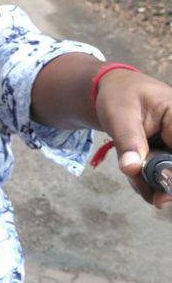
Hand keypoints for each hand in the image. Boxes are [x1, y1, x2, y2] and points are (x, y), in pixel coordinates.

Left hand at [94, 68, 171, 207]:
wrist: (115, 90)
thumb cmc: (119, 95)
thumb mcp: (119, 115)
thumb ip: (127, 141)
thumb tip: (132, 168)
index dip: (171, 172)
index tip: (162, 192)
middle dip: (163, 183)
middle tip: (148, 191)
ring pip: (171, 174)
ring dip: (154, 184)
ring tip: (134, 179)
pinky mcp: (169, 153)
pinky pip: (164, 174)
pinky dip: (149, 181)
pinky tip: (135, 176)